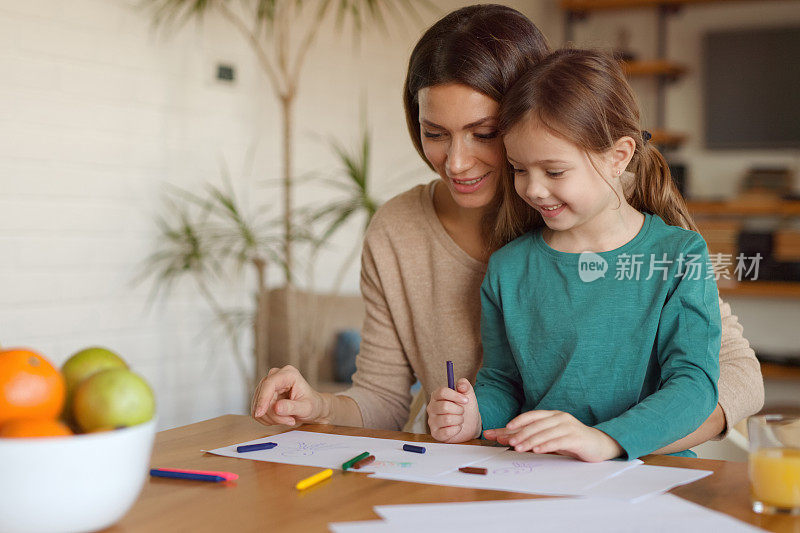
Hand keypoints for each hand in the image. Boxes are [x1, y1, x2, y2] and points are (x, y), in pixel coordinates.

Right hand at [250, 365, 327, 426]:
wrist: (313, 407)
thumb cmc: (312, 405)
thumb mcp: (306, 408)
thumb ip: (292, 407)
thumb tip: (276, 408)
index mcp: (289, 374)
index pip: (269, 384)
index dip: (263, 399)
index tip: (259, 413)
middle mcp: (276, 375)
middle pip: (262, 396)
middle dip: (273, 414)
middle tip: (290, 421)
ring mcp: (268, 384)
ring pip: (258, 405)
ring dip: (271, 418)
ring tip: (288, 419)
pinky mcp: (263, 394)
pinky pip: (257, 409)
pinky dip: (267, 418)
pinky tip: (280, 418)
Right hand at [426, 378, 480, 442]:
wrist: (470, 425)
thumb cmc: (466, 408)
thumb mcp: (468, 395)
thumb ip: (465, 386)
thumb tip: (461, 384)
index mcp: (437, 396)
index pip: (442, 392)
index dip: (456, 396)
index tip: (466, 400)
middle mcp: (432, 408)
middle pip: (444, 406)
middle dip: (459, 410)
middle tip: (462, 411)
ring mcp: (432, 421)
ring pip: (447, 419)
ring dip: (459, 420)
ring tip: (460, 419)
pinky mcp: (435, 433)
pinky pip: (447, 432)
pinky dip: (456, 429)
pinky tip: (457, 427)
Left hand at [483, 410, 622, 462]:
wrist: (598, 445)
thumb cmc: (570, 440)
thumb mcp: (550, 436)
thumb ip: (532, 436)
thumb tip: (507, 438)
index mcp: (552, 415)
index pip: (532, 416)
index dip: (518, 421)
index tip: (505, 428)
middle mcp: (560, 418)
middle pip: (537, 425)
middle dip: (521, 433)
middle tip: (509, 442)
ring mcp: (569, 427)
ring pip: (545, 433)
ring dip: (530, 440)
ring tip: (518, 448)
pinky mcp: (576, 438)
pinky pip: (559, 441)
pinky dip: (547, 445)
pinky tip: (538, 450)